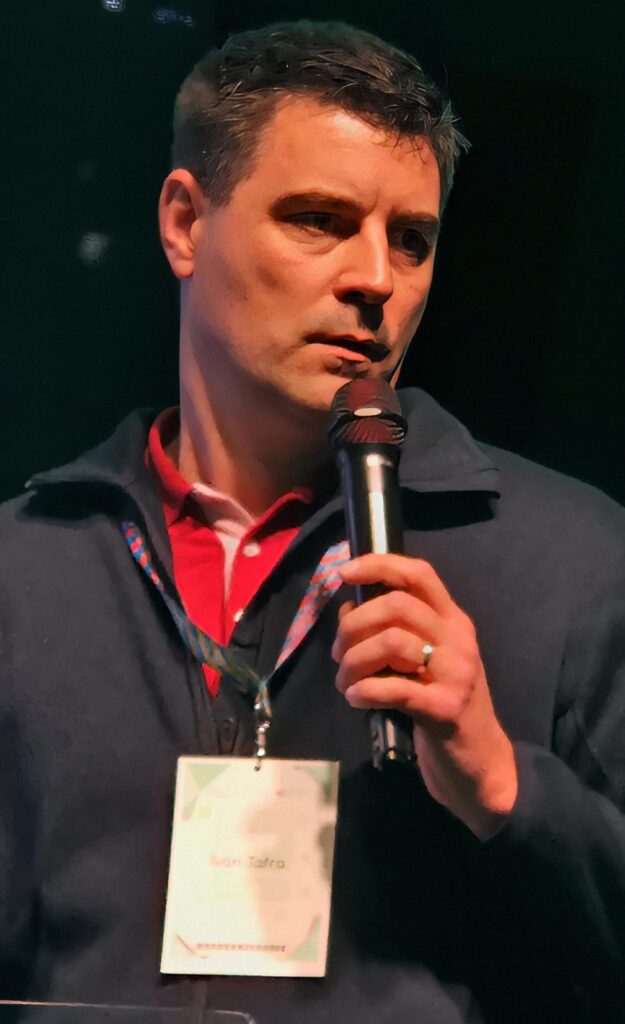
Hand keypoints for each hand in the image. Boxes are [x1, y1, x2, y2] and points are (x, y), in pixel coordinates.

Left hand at [332, 554, 517, 838]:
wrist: (479, 762)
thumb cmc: (441, 704)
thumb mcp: (424, 660)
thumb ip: (393, 630)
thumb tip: (348, 608)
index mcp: (453, 621)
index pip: (420, 573)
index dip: (379, 565)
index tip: (344, 573)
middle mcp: (458, 640)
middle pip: (398, 605)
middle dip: (354, 624)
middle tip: (338, 652)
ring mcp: (456, 674)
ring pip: (392, 641)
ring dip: (353, 660)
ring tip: (344, 681)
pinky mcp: (445, 709)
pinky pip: (394, 689)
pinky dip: (364, 690)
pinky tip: (355, 698)